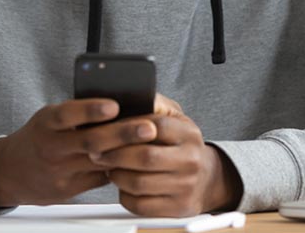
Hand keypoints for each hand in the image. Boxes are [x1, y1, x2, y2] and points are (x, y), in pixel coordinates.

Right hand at [0, 98, 158, 209]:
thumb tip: (117, 103)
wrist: (11, 172)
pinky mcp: (68, 190)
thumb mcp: (49, 118)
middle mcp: (52, 147)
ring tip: (150, 144)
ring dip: (126, 153)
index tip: (114, 105)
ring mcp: (60, 171)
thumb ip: (76, 112)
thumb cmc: (39, 136)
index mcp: (46, 123)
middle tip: (148, 127)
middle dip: (122, 134)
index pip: (68, 114)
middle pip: (90, 141)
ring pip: (98, 162)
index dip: (91, 110)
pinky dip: (117, 167)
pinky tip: (134, 160)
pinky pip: (99, 178)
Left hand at [92, 99, 242, 216]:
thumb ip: (154, 106)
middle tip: (97, 152)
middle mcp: (190, 160)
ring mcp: (185, 186)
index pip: (155, 126)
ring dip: (116, 175)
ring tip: (109, 166)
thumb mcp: (175, 119)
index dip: (126, 128)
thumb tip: (127, 95)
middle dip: (115, 154)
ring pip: (138, 183)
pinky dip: (124, 194)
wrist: (206, 179)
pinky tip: (122, 184)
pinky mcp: (176, 208)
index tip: (106, 129)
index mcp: (188, 133)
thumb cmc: (181, 145)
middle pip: (145, 157)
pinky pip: (140, 205)